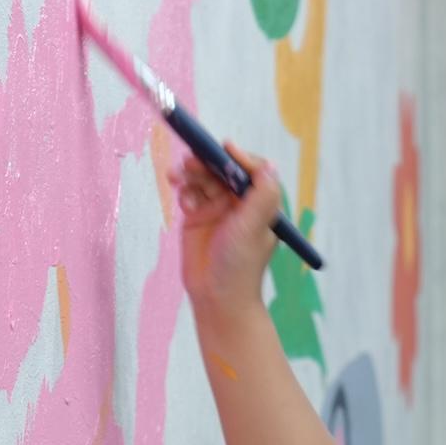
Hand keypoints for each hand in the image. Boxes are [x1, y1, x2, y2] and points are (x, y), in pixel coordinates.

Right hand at [176, 142, 283, 322]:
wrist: (217, 297)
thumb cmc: (241, 264)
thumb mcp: (254, 226)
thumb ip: (263, 194)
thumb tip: (269, 165)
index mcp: (259, 203)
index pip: (250, 170)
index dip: (237, 157)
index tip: (224, 148)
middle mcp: (239, 203)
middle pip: (221, 170)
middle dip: (206, 162)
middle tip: (189, 161)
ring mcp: (217, 209)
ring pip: (203, 179)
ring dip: (190, 174)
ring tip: (176, 177)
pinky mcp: (197, 218)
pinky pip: (189, 194)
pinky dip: (184, 191)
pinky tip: (183, 200)